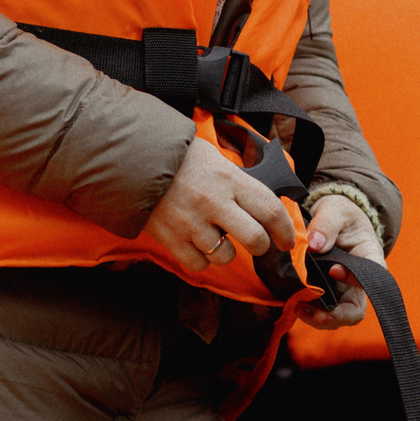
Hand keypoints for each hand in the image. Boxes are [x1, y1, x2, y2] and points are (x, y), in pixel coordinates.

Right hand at [139, 136, 294, 277]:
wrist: (132, 157)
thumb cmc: (178, 156)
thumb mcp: (215, 158)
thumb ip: (238, 181)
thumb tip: (261, 204)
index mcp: (229, 179)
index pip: (270, 209)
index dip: (284, 230)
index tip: (287, 241)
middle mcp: (214, 202)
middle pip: (254, 239)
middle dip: (261, 246)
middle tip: (257, 244)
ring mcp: (191, 222)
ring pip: (226, 256)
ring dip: (228, 252)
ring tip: (219, 238)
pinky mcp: (170, 237)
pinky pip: (198, 264)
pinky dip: (202, 259)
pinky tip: (199, 246)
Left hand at [293, 199, 381, 328]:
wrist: (331, 219)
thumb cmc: (340, 214)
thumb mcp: (335, 211)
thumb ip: (326, 224)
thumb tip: (314, 246)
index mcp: (370, 259)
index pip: (371, 278)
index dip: (354, 280)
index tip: (333, 270)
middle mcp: (359, 282)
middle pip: (355, 310)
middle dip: (335, 316)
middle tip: (309, 309)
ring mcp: (342, 291)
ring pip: (337, 317)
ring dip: (318, 318)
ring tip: (297, 308)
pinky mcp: (326, 295)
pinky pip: (320, 311)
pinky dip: (308, 312)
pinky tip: (293, 304)